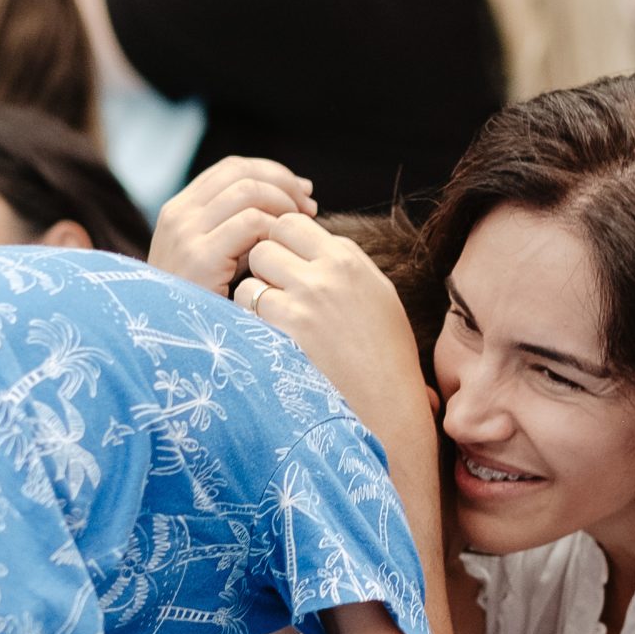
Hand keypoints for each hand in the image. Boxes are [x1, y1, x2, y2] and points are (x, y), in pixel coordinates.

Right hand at [148, 157, 314, 297]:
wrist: (172, 348)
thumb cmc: (207, 311)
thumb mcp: (219, 261)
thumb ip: (239, 231)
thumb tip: (292, 204)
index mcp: (180, 211)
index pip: (232, 169)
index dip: (273, 174)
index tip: (301, 193)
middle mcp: (178, 215)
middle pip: (241, 171)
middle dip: (284, 183)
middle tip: (310, 207)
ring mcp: (185, 234)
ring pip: (248, 191)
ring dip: (283, 205)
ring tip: (301, 228)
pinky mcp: (200, 257)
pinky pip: (251, 223)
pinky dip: (275, 230)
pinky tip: (285, 250)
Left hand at [233, 215, 433, 449]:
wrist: (389, 409)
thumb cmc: (385, 358)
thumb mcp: (377, 297)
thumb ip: (343, 264)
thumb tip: (308, 241)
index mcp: (349, 260)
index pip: (292, 224)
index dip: (281, 245)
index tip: (284, 269)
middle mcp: (328, 273)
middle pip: (266, 244)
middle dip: (264, 268)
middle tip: (277, 297)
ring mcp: (305, 301)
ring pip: (251, 276)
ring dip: (254, 297)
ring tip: (275, 325)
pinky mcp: (285, 330)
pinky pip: (245, 309)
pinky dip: (250, 324)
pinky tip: (269, 343)